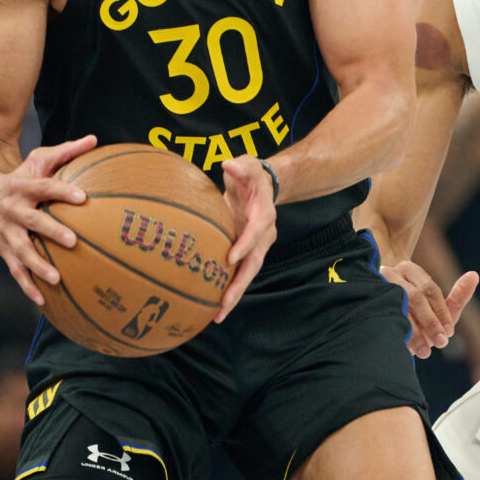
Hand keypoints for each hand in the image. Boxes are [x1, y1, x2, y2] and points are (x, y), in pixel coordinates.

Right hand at [0, 135, 96, 305]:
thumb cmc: (22, 176)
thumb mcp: (39, 160)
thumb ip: (66, 151)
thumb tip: (95, 140)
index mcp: (22, 186)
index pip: (44, 187)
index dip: (62, 191)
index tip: (83, 197)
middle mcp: (11, 210)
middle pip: (30, 221)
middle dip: (50, 230)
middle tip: (72, 240)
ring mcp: (5, 232)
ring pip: (20, 251)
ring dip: (37, 265)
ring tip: (57, 278)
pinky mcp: (2, 249)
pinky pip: (15, 270)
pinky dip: (27, 286)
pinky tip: (43, 300)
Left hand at [214, 156, 277, 322]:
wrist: (263, 186)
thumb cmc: (252, 174)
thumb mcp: (248, 164)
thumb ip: (240, 166)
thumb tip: (227, 165)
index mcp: (265, 213)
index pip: (257, 230)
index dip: (245, 244)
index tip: (230, 258)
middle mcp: (265, 234)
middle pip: (255, 263)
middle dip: (240, 283)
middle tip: (224, 302)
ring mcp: (258, 246)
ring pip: (248, 273)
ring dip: (234, 294)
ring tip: (218, 315)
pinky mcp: (249, 252)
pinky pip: (241, 272)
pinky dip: (230, 289)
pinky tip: (215, 306)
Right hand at [378, 262, 476, 357]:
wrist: (380, 331)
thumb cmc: (414, 318)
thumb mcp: (438, 311)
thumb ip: (457, 295)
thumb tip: (474, 275)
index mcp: (409, 269)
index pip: (429, 288)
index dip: (441, 312)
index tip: (448, 333)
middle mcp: (390, 273)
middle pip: (415, 296)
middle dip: (430, 322)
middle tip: (440, 343)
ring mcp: (374, 287)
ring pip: (398, 307)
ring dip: (414, 332)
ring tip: (424, 352)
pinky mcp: (363, 302)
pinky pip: (381, 317)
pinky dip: (397, 333)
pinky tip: (404, 347)